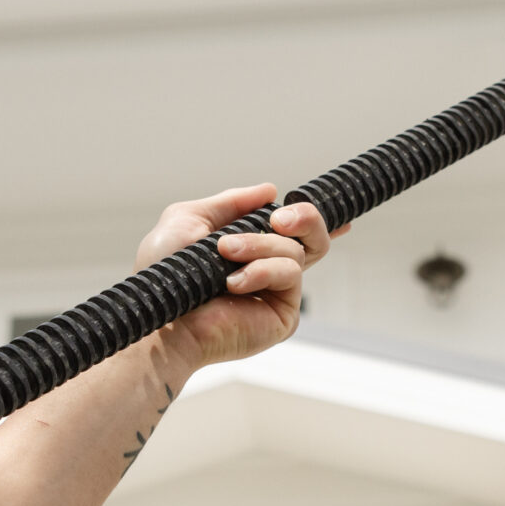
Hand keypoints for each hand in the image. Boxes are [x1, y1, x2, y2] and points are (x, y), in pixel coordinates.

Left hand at [137, 184, 342, 371]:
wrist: (163, 313)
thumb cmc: (166, 273)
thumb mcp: (189, 219)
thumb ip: (230, 203)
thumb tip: (271, 191)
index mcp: (248, 250)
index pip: (292, 235)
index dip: (317, 224)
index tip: (342, 217)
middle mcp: (267, 272)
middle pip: (313, 239)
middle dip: (306, 217)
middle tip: (277, 219)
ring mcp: (276, 293)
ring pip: (296, 251)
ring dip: (259, 245)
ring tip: (225, 254)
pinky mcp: (282, 314)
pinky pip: (291, 274)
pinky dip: (262, 270)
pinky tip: (234, 282)